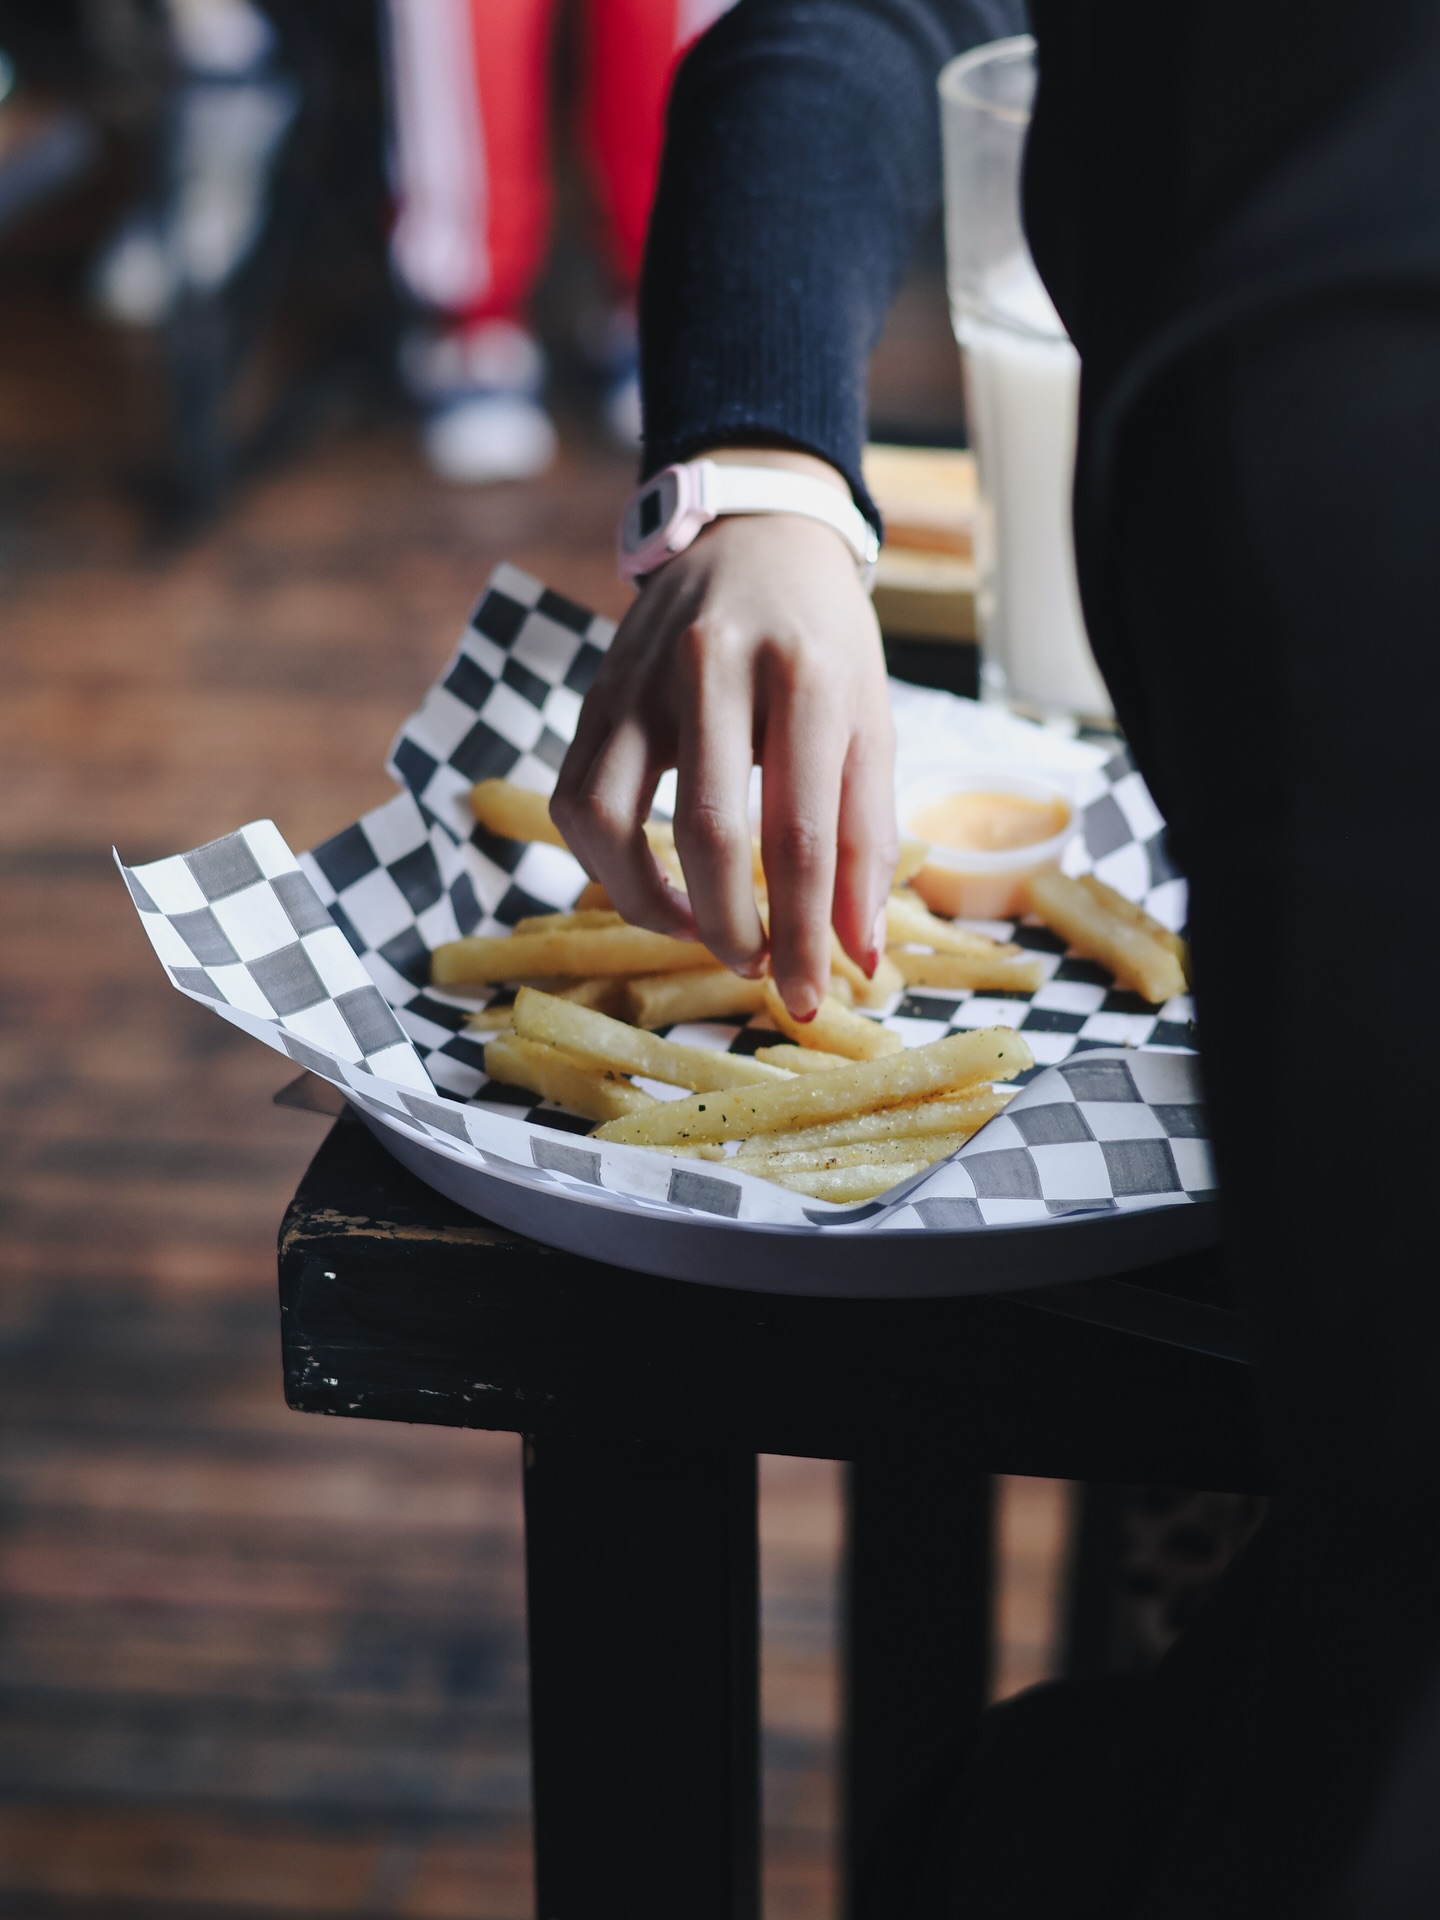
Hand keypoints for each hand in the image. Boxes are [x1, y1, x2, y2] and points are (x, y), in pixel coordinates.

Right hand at [550, 450, 896, 1018]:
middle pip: (708, 832)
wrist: (754, 535)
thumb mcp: (872, 724)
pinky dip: (606, 863)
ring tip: (700, 932)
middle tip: (758, 972)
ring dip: (650, 903)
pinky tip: (654, 883)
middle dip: (732, 929)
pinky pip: (575, 798)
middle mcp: (716, 669)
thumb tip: (858, 957)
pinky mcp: (596, 694)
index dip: (803, 931)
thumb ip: (868, 841)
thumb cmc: (825, 641)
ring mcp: (641, 679)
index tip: (810, 998)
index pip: (800, 832)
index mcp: (808, 678)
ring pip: (611, 819)